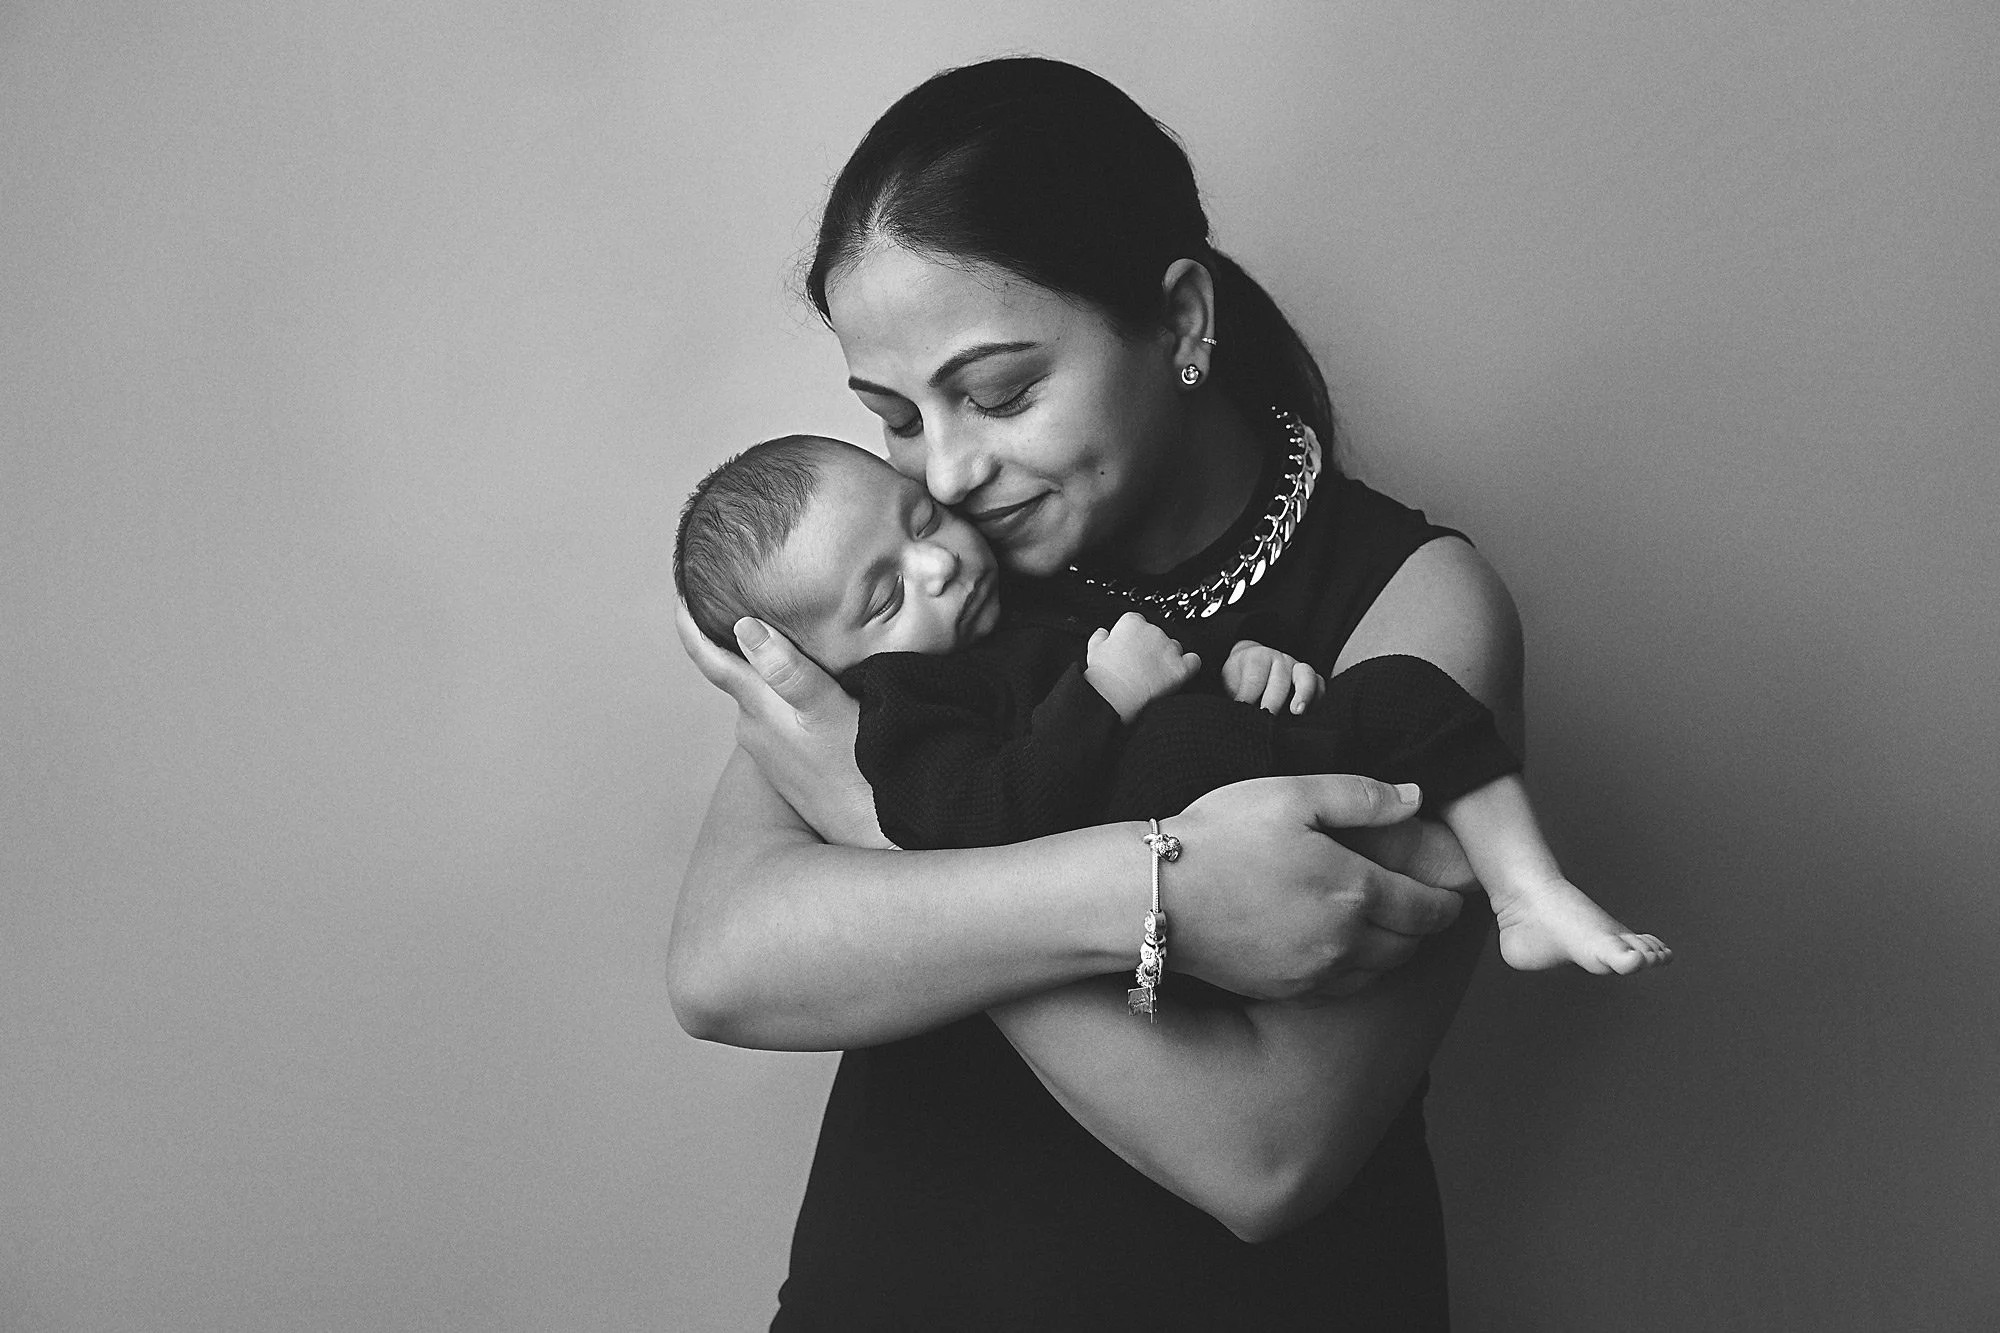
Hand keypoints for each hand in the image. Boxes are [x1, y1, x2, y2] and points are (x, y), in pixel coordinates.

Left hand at [674, 601, 890, 847]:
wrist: (875, 832)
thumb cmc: (859, 772)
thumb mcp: (830, 712)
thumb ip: (789, 672)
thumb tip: (744, 628)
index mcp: (758, 709)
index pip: (711, 659)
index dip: (691, 625)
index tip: (680, 592)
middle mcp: (754, 728)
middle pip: (734, 670)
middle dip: (732, 635)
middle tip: (736, 593)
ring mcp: (770, 748)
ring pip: (758, 692)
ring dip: (762, 663)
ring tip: (775, 627)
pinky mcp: (789, 762)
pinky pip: (776, 712)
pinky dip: (782, 688)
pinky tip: (804, 680)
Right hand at [1084, 611, 1201, 722]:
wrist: (1115, 697)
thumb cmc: (1104, 676)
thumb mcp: (1093, 651)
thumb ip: (1099, 637)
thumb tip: (1103, 633)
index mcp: (1131, 624)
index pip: (1137, 622)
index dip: (1133, 636)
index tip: (1130, 648)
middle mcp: (1153, 631)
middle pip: (1157, 635)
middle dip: (1150, 648)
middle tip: (1140, 666)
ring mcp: (1169, 649)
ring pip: (1174, 648)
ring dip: (1167, 658)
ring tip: (1154, 675)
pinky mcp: (1180, 668)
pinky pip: (1193, 661)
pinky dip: (1189, 665)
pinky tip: (1179, 672)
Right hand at [1161, 774, 1465, 998]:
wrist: (1155, 895)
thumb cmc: (1221, 835)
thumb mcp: (1291, 794)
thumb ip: (1361, 796)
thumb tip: (1417, 798)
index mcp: (1355, 890)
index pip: (1427, 908)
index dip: (1447, 903)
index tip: (1453, 895)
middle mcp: (1345, 941)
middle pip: (1411, 946)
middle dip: (1426, 928)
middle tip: (1427, 909)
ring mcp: (1315, 972)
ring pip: (1380, 972)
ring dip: (1396, 952)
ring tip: (1392, 929)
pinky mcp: (1286, 991)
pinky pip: (1343, 989)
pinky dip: (1359, 972)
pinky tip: (1347, 952)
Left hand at [1223, 640, 1323, 714]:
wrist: (1250, 669)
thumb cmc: (1238, 681)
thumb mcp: (1228, 684)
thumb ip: (1233, 696)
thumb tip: (1232, 713)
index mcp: (1257, 658)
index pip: (1254, 676)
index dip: (1247, 695)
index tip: (1241, 709)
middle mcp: (1280, 660)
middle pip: (1279, 678)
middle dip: (1272, 700)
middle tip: (1265, 716)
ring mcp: (1297, 668)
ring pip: (1306, 676)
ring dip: (1303, 694)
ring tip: (1296, 712)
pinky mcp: (1311, 681)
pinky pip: (1320, 686)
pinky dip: (1318, 698)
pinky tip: (1309, 715)